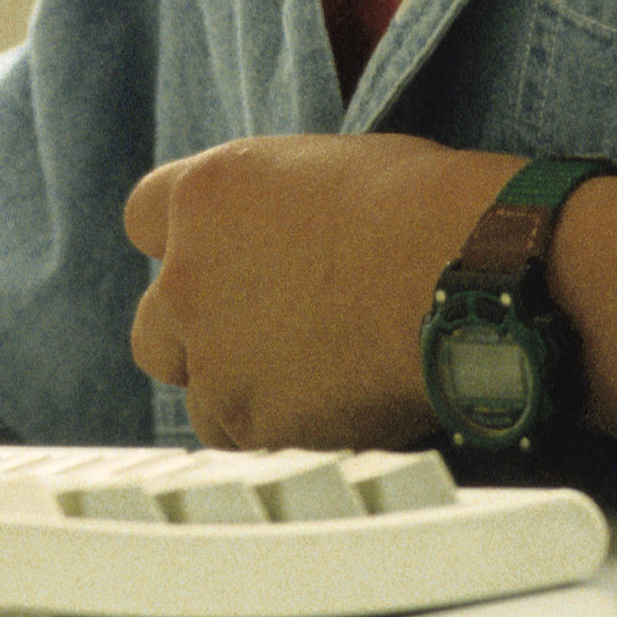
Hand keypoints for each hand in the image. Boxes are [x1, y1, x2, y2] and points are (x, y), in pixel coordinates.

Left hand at [122, 134, 520, 449]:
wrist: (473, 277)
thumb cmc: (429, 209)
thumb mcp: (327, 172)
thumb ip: (276, 208)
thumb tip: (288, 231)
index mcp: (205, 196)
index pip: (143, 219)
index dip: (183, 246)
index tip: (217, 266)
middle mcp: (189, 276)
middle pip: (154, 327)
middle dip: (196, 341)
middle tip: (262, 346)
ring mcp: (215, 354)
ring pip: (198, 397)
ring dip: (241, 398)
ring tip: (316, 391)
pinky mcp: (252, 420)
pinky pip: (248, 444)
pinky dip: (283, 439)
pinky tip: (338, 419)